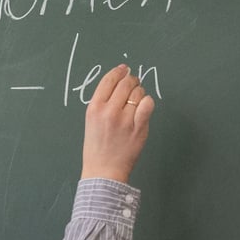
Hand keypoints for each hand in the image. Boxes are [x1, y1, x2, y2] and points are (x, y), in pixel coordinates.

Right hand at [80, 64, 154, 183]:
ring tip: (135, 102)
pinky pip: (148, 104)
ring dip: (139, 93)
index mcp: (94, 108)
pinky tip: (143, 108)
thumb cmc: (96, 147)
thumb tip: (119, 82)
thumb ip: (103, 103)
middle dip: (131, 80)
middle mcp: (109, 111)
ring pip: (138, 93)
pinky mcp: (139, 127)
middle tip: (133, 84)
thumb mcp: (91, 121)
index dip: (118, 72)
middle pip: (125, 83)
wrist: (104, 170)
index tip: (124, 69)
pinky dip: (147, 103)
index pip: (108, 80)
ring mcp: (125, 119)